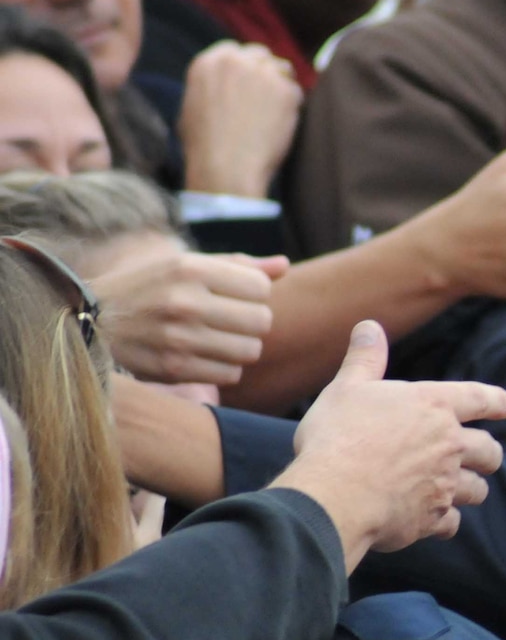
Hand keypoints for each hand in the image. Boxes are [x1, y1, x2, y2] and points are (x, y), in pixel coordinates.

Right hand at [96, 250, 288, 384]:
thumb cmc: (148, 288)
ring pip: (251, 350)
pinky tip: (204, 355)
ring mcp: (179, 337)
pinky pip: (231, 374)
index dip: (255, 293)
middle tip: (231, 320)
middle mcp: (185, 301)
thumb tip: (284, 265)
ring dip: (241, 346)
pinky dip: (225, 367)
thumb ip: (237, 266)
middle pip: (262, 321)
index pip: (261, 287)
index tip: (236, 295)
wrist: (88, 321)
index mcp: (190, 269)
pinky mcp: (174, 368)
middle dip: (253, 321)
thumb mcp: (184, 265)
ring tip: (218, 338)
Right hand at [177, 40, 302, 197]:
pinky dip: (291, 107)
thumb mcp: (193, 107)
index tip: (248, 81)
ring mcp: (262, 72)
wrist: (226, 167)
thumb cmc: (205, 148)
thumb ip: (211, 87)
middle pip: (260, 54)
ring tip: (270, 115)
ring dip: (280, 86)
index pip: (234, 50)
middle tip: (265, 98)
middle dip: (264, 71)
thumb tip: (224, 85)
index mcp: (208, 62)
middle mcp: (236, 60)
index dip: (244, 65)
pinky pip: (295, 92)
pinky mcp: (285, 89)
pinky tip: (277, 126)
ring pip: (282, 69)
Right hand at [279, 321, 505, 561]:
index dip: (497, 402)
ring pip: (478, 488)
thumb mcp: (346, 388)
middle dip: (489, 454)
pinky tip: (433, 520)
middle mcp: (450, 444)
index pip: (482, 398)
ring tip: (458, 488)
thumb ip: (365, 359)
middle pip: (490, 450)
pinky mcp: (434, 517)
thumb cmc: (337, 436)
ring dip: (472, 488)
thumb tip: (369, 325)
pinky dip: (445, 521)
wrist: (333, 494)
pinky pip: (452, 522)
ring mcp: (446, 483)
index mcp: (434, 406)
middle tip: (482, 456)